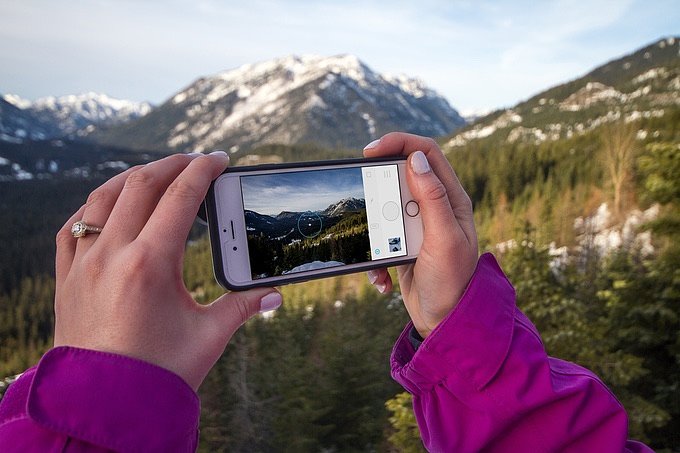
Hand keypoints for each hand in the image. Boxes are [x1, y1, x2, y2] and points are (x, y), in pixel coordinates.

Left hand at [53, 152, 281, 389]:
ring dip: (133, 178)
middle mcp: (111, 255)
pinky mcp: (66, 279)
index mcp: (150, 264)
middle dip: (172, 165)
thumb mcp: (209, 337)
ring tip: (157, 175)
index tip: (218, 158)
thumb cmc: (157, 374)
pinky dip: (95, 207)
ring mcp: (83, 265)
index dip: (203, 170)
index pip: (180, 197)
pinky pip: (73, 227)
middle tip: (195, 163)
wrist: (104, 407)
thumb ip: (244, 307)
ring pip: (102, 197)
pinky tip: (109, 207)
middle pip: (141, 185)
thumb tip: (276, 293)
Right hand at [364, 133, 477, 337]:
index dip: (399, 142)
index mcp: (451, 199)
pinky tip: (383, 278)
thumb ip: (432, 199)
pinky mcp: (402, 244)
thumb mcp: (444, 240)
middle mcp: (435, 207)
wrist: (444, 322)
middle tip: (366, 202)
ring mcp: (417, 225)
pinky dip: (374, 256)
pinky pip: (379, 237)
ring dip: (374, 230)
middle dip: (378, 190)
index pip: (426, 153)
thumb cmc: (452, 282)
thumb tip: (416, 159)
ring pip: (384, 208)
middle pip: (400, 176)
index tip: (370, 151)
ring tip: (380, 254)